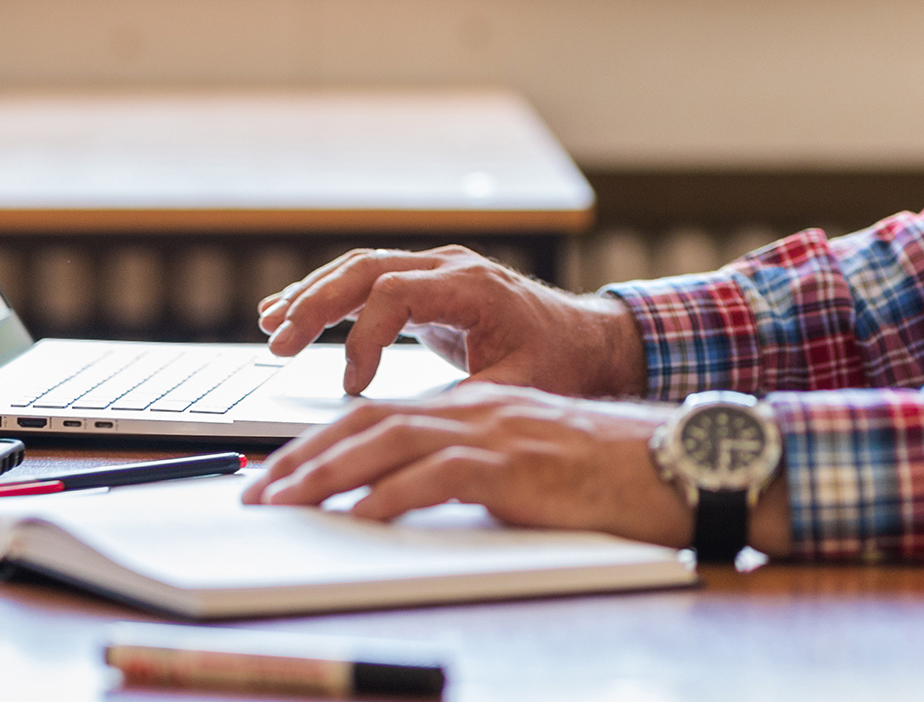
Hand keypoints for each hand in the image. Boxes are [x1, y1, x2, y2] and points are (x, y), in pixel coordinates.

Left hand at [244, 382, 789, 554]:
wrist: (666, 464)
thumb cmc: (603, 473)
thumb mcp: (522, 465)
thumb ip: (470, 470)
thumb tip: (411, 501)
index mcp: (473, 405)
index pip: (380, 416)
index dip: (323, 443)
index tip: (280, 474)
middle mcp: (473, 408)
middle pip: (367, 423)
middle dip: (303, 457)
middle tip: (257, 492)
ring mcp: (490, 432)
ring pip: (384, 442)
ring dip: (324, 474)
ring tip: (282, 503)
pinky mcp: (509, 464)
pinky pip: (432, 478)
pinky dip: (385, 498)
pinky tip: (354, 519)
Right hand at [257, 245, 647, 398]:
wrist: (591, 343)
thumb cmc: (561, 366)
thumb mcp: (518, 389)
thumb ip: (465, 401)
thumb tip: (412, 428)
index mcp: (472, 286)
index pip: (393, 294)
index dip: (363, 339)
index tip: (353, 385)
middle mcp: (450, 266)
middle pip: (365, 269)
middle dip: (315, 305)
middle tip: (278, 342)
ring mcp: (437, 271)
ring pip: (360, 268)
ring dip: (313, 296)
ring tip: (271, 327)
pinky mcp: (429, 287)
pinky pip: (369, 282)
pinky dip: (330, 297)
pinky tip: (293, 313)